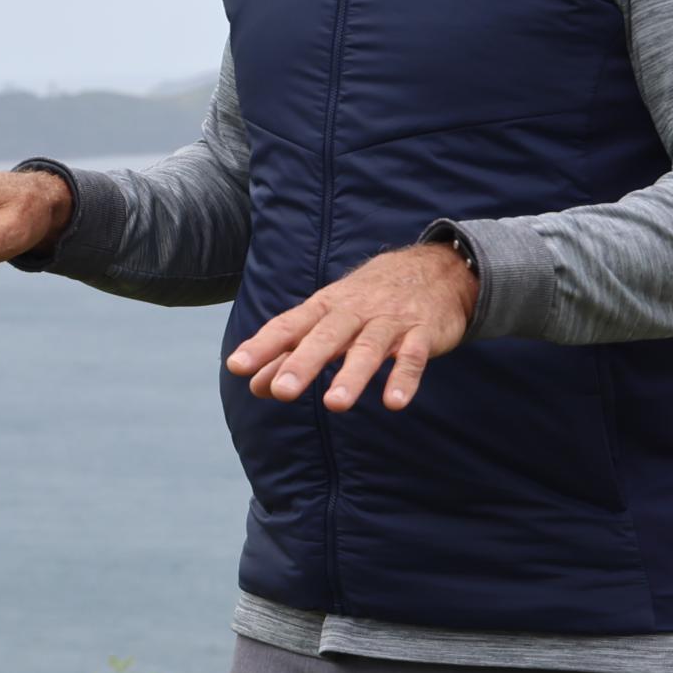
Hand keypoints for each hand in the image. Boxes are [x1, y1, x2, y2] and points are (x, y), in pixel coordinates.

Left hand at [227, 241, 476, 410]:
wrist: (436, 267)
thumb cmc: (368, 300)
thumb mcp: (328, 320)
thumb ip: (292, 353)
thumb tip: (256, 385)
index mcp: (325, 307)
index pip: (289, 326)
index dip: (263, 346)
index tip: (237, 367)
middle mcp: (354, 311)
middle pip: (325, 337)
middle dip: (303, 362)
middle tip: (281, 392)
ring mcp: (390, 321)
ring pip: (368, 347)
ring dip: (352, 375)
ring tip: (334, 404)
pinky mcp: (424, 332)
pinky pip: (413, 356)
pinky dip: (404, 378)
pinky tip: (393, 403)